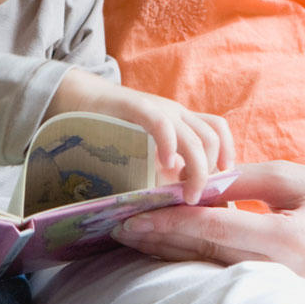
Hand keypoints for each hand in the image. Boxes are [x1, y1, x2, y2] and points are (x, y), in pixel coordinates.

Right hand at [49, 70, 234, 204]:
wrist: (78, 99)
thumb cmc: (110, 131)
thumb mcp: (143, 150)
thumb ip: (160, 170)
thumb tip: (178, 204)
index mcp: (180, 121)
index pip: (217, 131)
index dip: (226, 156)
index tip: (220, 186)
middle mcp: (175, 113)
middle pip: (211, 138)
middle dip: (211, 172)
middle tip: (196, 199)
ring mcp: (158, 108)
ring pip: (194, 136)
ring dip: (197, 168)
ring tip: (186, 194)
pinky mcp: (137, 107)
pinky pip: (161, 124)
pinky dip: (170, 146)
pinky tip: (166, 166)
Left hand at [112, 160, 304, 292]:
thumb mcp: (290, 176)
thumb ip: (241, 180)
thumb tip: (195, 184)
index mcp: (288, 242)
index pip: (213, 230)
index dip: (170, 220)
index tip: (133, 212)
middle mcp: (284, 274)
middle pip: (206, 254)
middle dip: (159, 239)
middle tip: (116, 225)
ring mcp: (285, 291)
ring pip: (214, 267)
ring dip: (173, 250)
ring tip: (133, 235)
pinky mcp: (284, 293)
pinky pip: (231, 272)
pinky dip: (199, 256)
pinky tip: (172, 245)